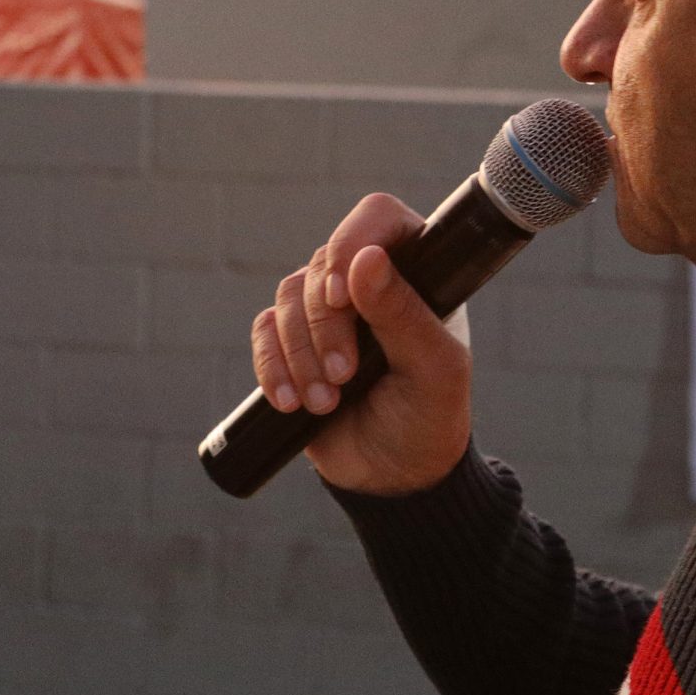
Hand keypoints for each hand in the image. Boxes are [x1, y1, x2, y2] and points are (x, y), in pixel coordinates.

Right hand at [250, 193, 472, 496]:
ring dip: (300, 354)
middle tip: (346, 376)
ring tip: (325, 402)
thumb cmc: (429, 415)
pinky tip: (293, 402)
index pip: (378, 218)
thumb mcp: (431, 370)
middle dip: (325, 328)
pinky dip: (273, 365)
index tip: (342, 296)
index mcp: (415, 272)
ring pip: (288, 297)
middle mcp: (367, 280)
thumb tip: (367, 259)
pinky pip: (263, 331)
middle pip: (322, 265)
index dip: (351, 243)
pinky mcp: (292, 341)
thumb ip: (403, 314)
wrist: (394, 476)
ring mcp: (325, 310)